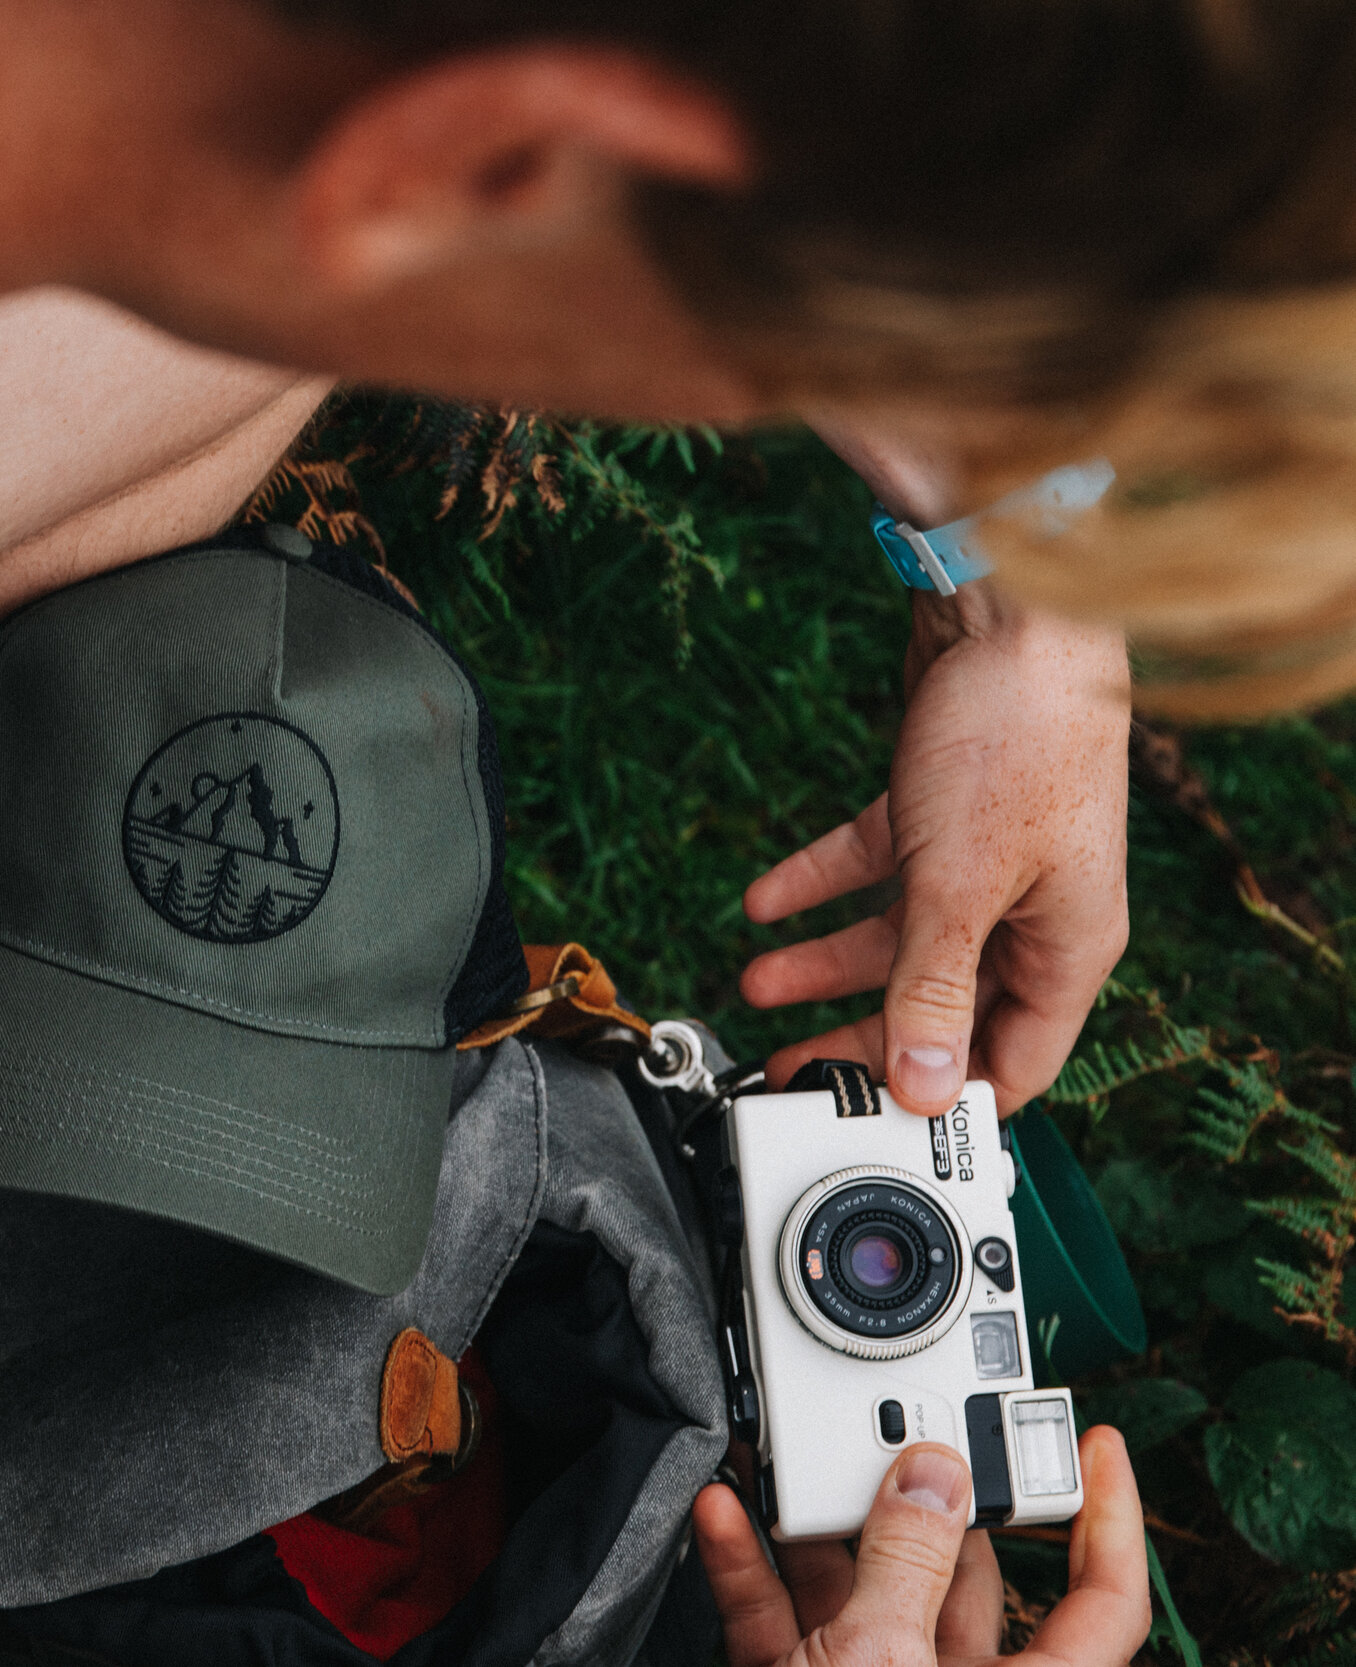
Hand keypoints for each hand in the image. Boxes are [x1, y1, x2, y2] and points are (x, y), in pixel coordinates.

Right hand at [694, 1432, 1148, 1666]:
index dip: (1110, 1519)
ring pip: (861, 1590)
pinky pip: (786, 1623)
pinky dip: (753, 1570)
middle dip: (914, 1499)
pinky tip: (726, 1519)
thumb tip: (934, 1475)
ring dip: (815, 1525)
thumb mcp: (880, 1660)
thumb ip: (906, 1560)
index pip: (1101, 1601)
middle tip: (894, 1431)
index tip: (1092, 1444)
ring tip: (785, 1462)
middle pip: (959, 1576)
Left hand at [739, 583, 1131, 1113]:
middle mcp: (1033, 909)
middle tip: (788, 1063)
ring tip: (755, 980)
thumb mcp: (962, 886)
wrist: (1008, 612)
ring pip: (899, 934)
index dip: (944, 1099)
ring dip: (824, 959)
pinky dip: (819, 883)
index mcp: (1067, 947)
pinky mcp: (941, 807)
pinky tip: (764, 900)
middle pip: (942, 1002)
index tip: (871, 1123)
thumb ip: (935, 987)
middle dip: (861, 1032)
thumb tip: (925, 1083)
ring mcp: (986, 857)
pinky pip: (874, 865)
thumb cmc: (1018, 739)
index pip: (1013, 1062)